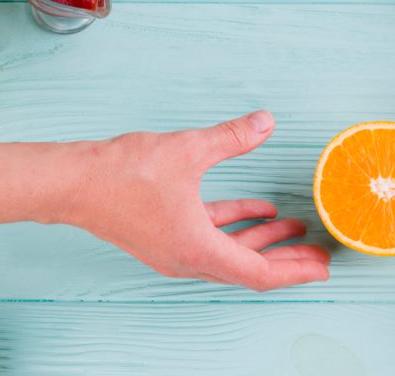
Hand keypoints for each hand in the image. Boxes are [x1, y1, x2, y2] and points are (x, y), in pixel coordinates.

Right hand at [63, 111, 330, 290]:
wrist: (71, 183)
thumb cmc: (122, 174)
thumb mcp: (187, 150)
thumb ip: (231, 137)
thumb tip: (266, 122)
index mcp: (199, 250)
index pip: (259, 272)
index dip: (295, 270)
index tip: (322, 268)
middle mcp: (189, 260)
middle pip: (249, 268)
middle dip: (287, 259)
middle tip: (320, 254)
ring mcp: (175, 251)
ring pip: (230, 252)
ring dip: (262, 240)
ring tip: (295, 226)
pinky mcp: (164, 236)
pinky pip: (210, 237)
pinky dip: (235, 226)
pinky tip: (257, 210)